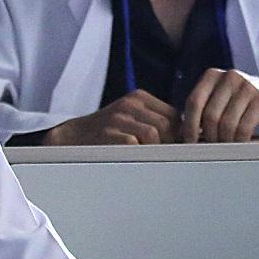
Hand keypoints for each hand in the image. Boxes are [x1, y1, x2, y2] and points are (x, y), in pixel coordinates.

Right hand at [40, 90, 177, 146]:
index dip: (179, 133)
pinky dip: (139, 155)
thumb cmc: (106, 132)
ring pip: (154, 135)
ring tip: (149, 159)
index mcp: (139, 98)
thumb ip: (154, 121)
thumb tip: (185, 138)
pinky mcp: (109, 134)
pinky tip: (134, 159)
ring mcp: (119, 118)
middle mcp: (130, 104)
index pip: (174, 114)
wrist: (72, 137)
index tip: (177, 147)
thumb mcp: (131, 117)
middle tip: (167, 157)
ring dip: (156, 150)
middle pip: (167, 125)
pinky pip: (135, 145)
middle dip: (170, 143)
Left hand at [180, 68, 258, 143]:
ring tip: (225, 146)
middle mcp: (229, 77)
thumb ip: (202, 109)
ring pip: (227, 123)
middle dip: (209, 136)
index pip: (194, 102)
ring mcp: (247, 86)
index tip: (190, 141)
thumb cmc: (237, 101)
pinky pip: (244, 127)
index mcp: (212, 75)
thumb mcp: (218, 97)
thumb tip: (183, 134)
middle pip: (210, 115)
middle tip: (211, 146)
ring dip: (224, 140)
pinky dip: (239, 140)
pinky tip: (239, 142)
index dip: (190, 125)